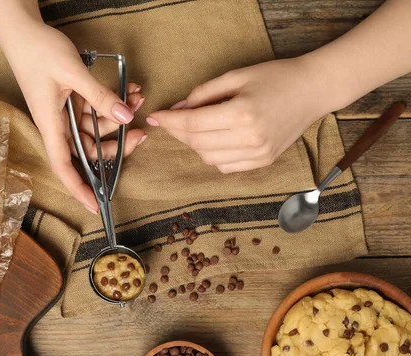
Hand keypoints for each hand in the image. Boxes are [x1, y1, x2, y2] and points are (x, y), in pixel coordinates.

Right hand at [2, 23, 145, 213]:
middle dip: (115, 144)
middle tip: (140, 132)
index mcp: (50, 124)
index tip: (95, 206)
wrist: (23, 29)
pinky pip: (94, 109)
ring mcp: (64, 111)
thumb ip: (100, 96)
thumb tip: (126, 118)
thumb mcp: (73, 73)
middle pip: (88, 148)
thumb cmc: (38, 51)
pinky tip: (128, 90)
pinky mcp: (70, 99)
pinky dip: (111, 102)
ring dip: (118, 116)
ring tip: (137, 98)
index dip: (78, 189)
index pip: (64, 166)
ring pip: (95, 128)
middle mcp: (57, 123)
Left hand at [146, 58, 328, 172]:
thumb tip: (178, 108)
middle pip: (197, 143)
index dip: (170, 121)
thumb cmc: (276, 77)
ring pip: (208, 159)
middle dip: (177, 132)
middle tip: (169, 121)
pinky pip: (225, 166)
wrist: (313, 90)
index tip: (155, 116)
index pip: (193, 123)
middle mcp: (250, 139)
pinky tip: (212, 140)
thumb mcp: (236, 76)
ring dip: (193, 145)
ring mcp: (258, 154)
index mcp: (242, 114)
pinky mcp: (263, 162)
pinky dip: (211, 155)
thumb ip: (203, 93)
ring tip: (192, 128)